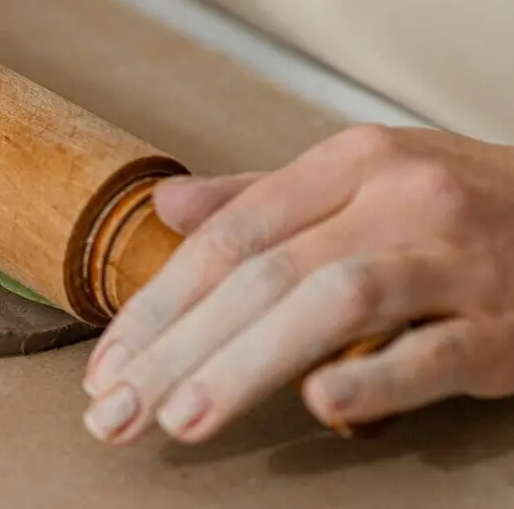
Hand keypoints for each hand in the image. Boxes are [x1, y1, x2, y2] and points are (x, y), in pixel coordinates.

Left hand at [80, 124, 513, 443]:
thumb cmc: (464, 204)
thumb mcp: (366, 177)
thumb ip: (263, 197)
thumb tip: (167, 209)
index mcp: (351, 163)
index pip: (230, 236)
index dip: (159, 301)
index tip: (107, 360)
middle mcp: (398, 200)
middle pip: (263, 274)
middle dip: (176, 346)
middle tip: (114, 409)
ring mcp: (455, 260)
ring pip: (331, 303)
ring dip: (244, 364)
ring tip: (178, 419)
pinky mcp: (506, 325)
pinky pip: (433, 352)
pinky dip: (375, 377)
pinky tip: (318, 406)